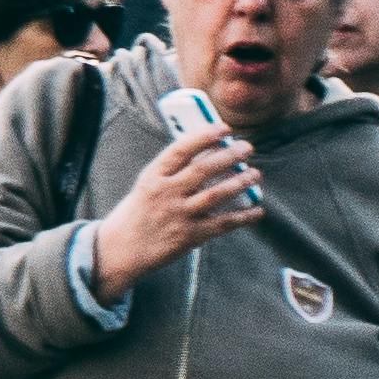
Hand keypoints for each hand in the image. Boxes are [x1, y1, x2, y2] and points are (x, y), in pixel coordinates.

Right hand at [86, 124, 265, 301]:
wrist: (120, 250)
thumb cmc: (136, 214)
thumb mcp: (146, 186)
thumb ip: (172, 172)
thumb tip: (209, 154)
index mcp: (153, 177)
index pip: (180, 150)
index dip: (204, 136)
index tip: (224, 128)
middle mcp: (165, 194)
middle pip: (203, 170)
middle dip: (229, 156)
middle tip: (247, 148)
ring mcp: (178, 215)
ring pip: (216, 194)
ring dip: (240, 182)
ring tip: (255, 174)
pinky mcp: (189, 236)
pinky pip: (222, 223)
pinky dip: (243, 217)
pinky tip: (257, 210)